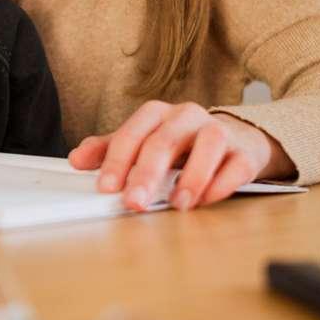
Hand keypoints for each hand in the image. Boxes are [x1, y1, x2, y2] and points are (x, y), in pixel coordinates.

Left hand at [68, 101, 293, 210]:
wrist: (235, 138)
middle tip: (134, 202)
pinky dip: (222, 183)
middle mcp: (187, 117)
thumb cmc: (181, 144)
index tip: (105, 188)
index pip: (132, 134)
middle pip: (164, 140)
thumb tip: (76, 159)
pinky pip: (237, 164)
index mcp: (157, 115)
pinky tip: (207, 200)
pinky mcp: (244, 152)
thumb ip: (108, 150)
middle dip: (147, 173)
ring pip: (208, 144)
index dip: (117, 161)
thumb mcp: (142, 143)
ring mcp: (218, 131)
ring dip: (191, 176)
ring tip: (177, 204)